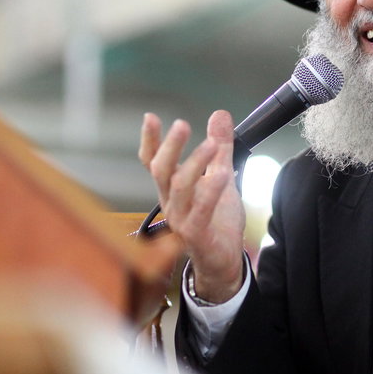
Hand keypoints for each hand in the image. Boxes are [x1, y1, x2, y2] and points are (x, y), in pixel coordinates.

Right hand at [139, 110, 245, 301]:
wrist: (223, 260)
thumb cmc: (217, 219)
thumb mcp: (222, 175)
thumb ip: (220, 148)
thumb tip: (219, 114)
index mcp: (172, 188)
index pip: (153, 162)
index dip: (150, 140)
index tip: (150, 117)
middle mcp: (170, 202)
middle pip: (161, 171)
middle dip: (170, 147)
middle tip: (182, 124)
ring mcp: (181, 220)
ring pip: (180, 189)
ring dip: (194, 164)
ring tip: (211, 144)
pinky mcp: (196, 235)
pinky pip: (200, 212)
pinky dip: (210, 192)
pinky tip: (223, 175)